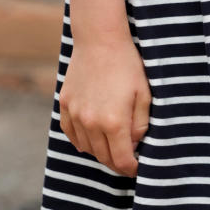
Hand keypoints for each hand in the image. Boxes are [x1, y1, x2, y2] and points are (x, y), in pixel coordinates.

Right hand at [58, 33, 151, 177]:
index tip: (138, 169)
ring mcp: (75, 114)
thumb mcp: (144, 96)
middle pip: (103, 158)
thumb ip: (141, 125)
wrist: (100, 40)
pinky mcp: (64, 104)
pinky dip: (82, 140)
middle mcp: (91, 122)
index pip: (122, 160)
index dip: (131, 169)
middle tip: (127, 161)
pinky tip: (91, 139)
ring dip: (100, 152)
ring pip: (87, 148)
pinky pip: (71, 133)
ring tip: (112, 147)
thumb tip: (134, 145)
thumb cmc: (128, 66)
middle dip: (117, 163)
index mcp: (114, 122)